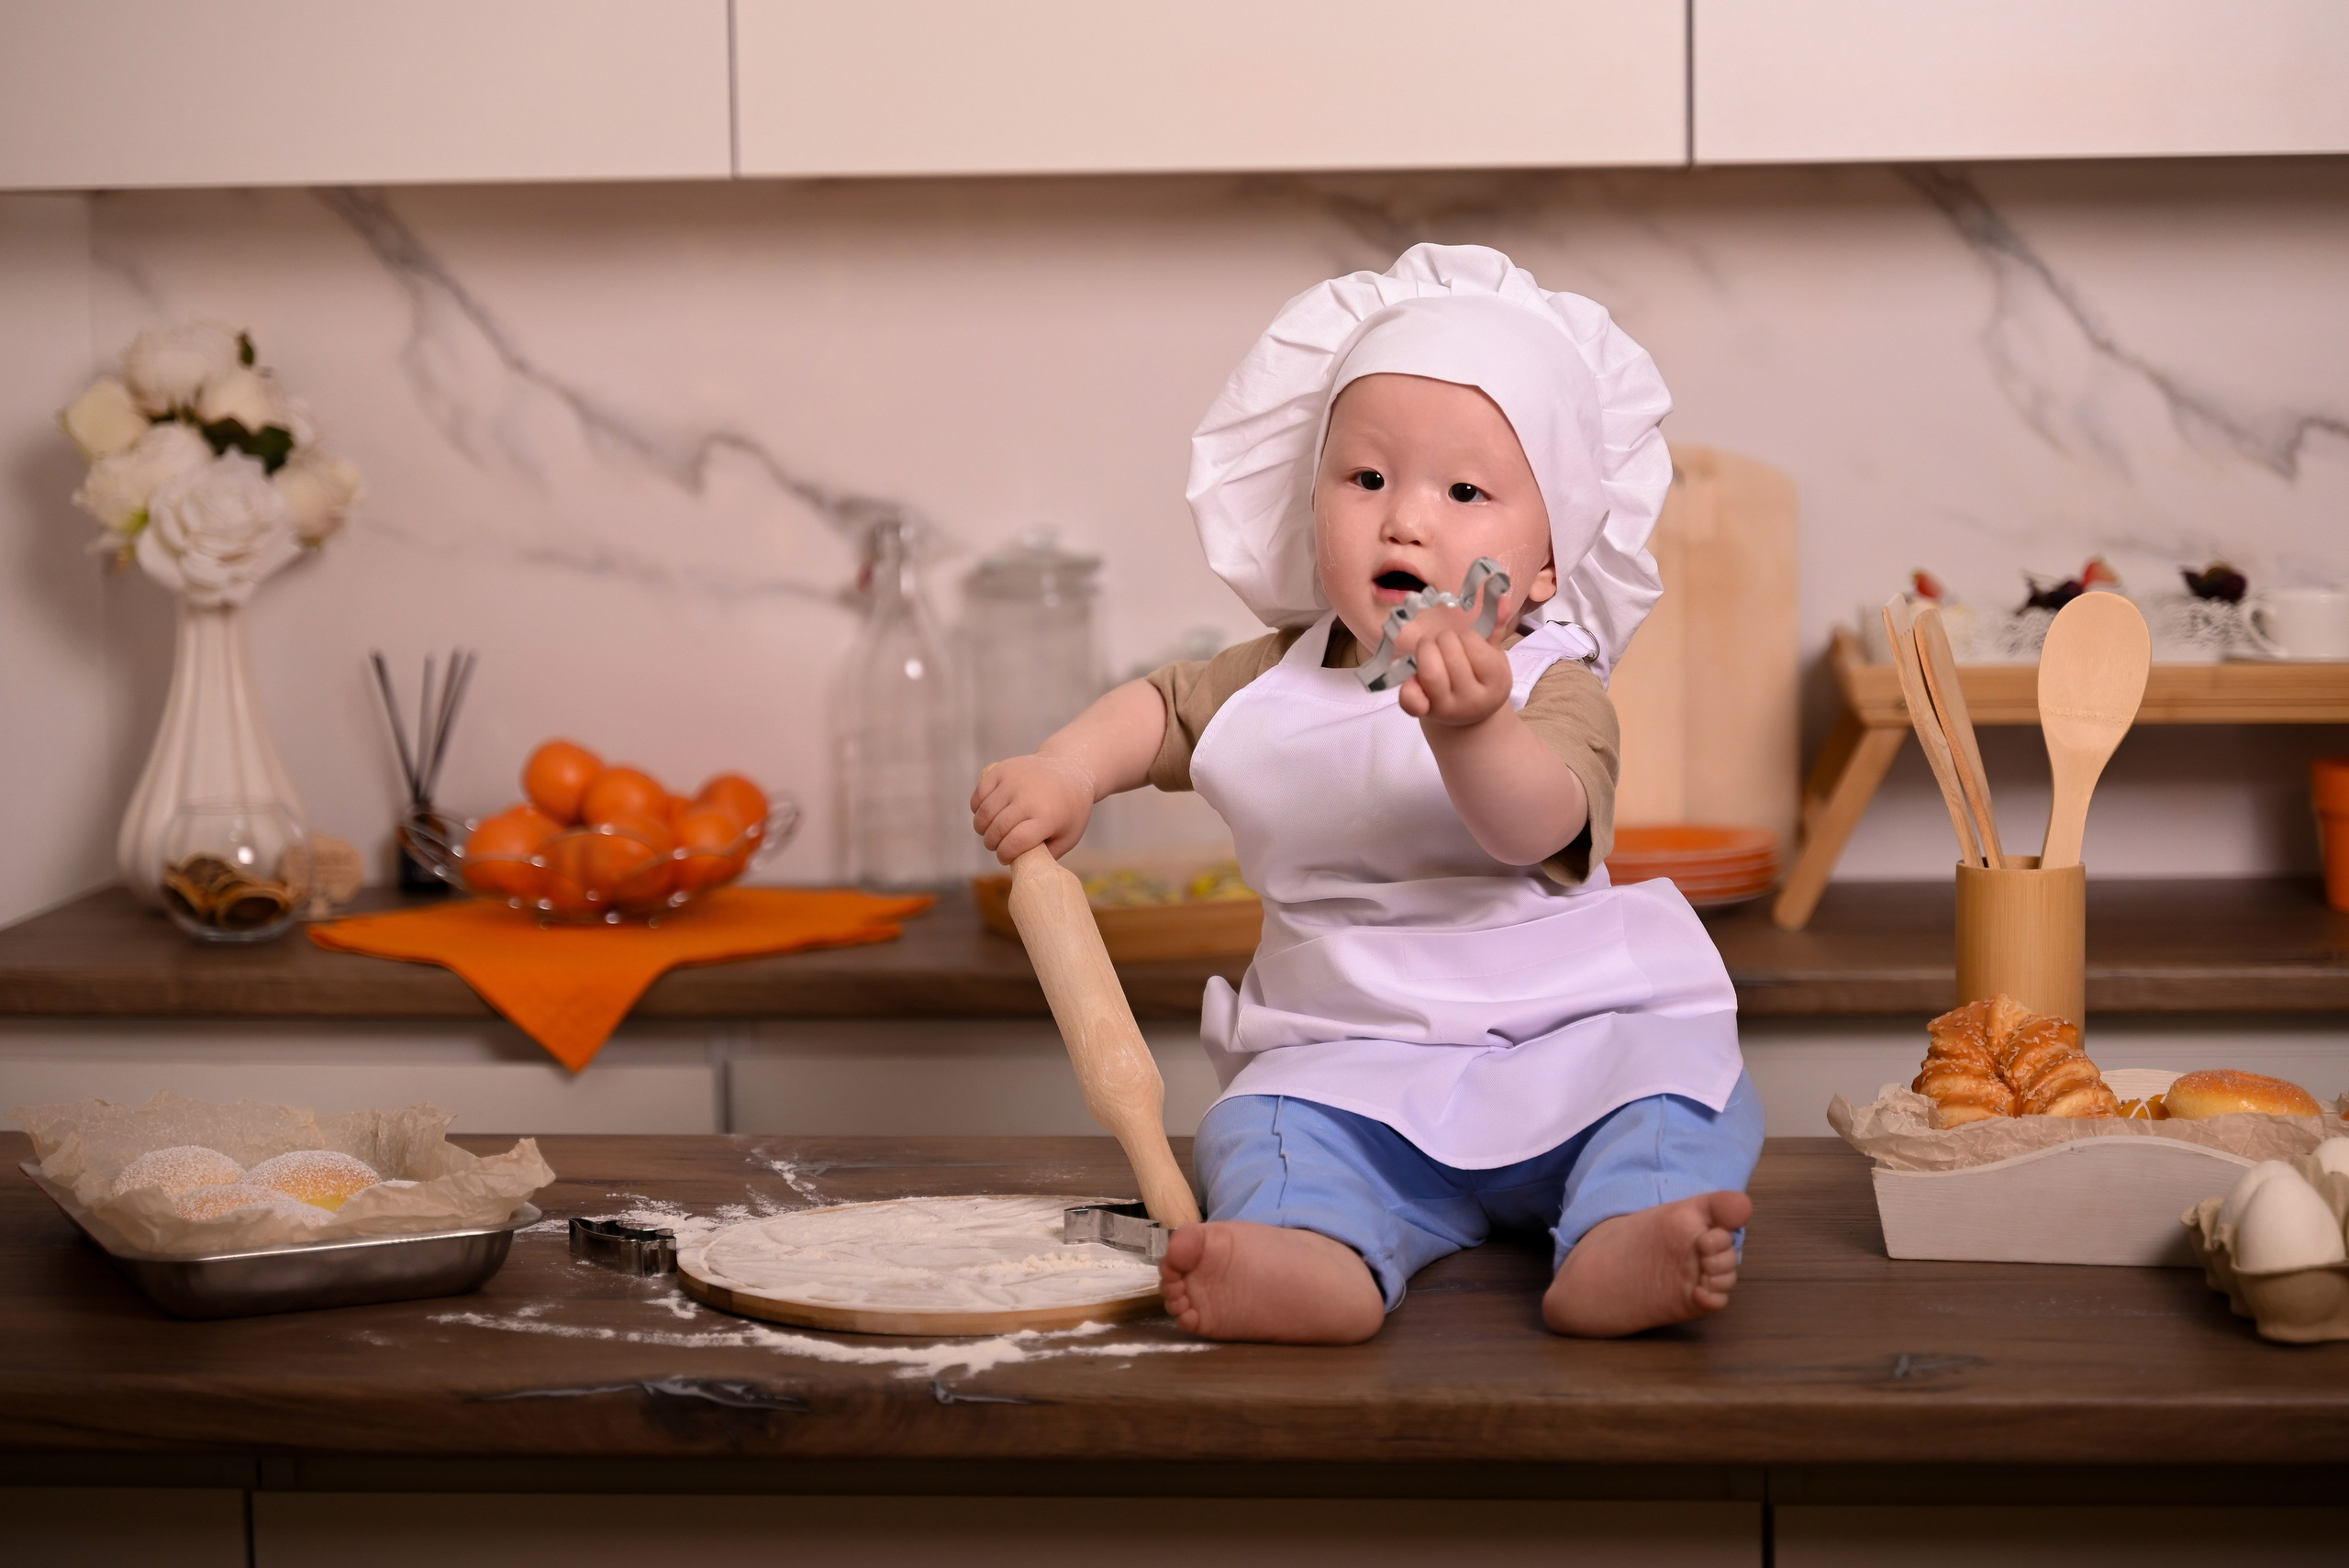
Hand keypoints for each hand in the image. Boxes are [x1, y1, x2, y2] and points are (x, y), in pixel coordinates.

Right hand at [971, 753, 1094, 863]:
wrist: (1070, 769)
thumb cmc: (1069, 810)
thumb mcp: (1069, 837)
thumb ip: (1048, 855)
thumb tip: (1024, 870)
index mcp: (1047, 817)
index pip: (1014, 843)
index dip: (1005, 855)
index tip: (1005, 858)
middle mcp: (1029, 797)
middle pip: (997, 829)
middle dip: (992, 844)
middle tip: (996, 847)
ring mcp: (1014, 781)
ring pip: (984, 813)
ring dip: (982, 829)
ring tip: (990, 833)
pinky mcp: (1002, 769)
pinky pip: (979, 795)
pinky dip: (977, 809)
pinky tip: (987, 815)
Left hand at [1395, 611, 1513, 727]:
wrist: (1472, 718)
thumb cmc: (1481, 678)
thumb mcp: (1494, 655)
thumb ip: (1496, 627)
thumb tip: (1500, 599)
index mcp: (1495, 682)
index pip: (1475, 646)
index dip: (1466, 636)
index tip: (1465, 640)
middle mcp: (1472, 699)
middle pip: (1451, 656)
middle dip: (1443, 639)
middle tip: (1443, 640)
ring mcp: (1447, 708)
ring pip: (1430, 673)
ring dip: (1425, 650)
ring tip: (1428, 647)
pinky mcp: (1425, 712)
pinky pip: (1411, 701)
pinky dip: (1407, 684)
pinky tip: (1413, 675)